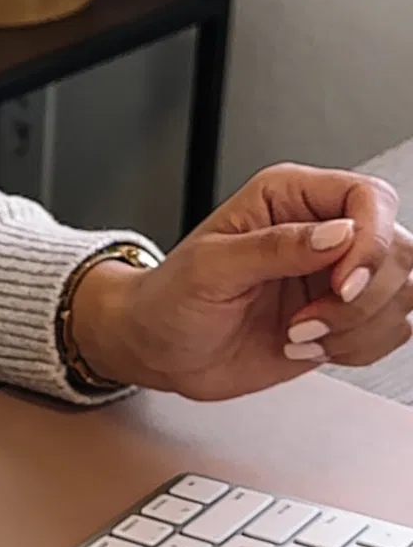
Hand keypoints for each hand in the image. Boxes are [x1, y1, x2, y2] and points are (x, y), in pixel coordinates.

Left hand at [68, 165, 412, 403]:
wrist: (158, 348)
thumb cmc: (170, 298)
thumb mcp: (210, 267)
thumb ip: (275, 247)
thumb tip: (339, 234)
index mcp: (291, 197)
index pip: (369, 198)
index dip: (370, 242)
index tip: (340, 284)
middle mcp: (323, 232)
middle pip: (399, 249)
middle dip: (363, 297)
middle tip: (307, 320)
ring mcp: (337, 277)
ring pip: (403, 294)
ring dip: (359, 327)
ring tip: (300, 335)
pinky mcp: (343, 319)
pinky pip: (389, 330)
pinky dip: (357, 348)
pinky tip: (308, 347)